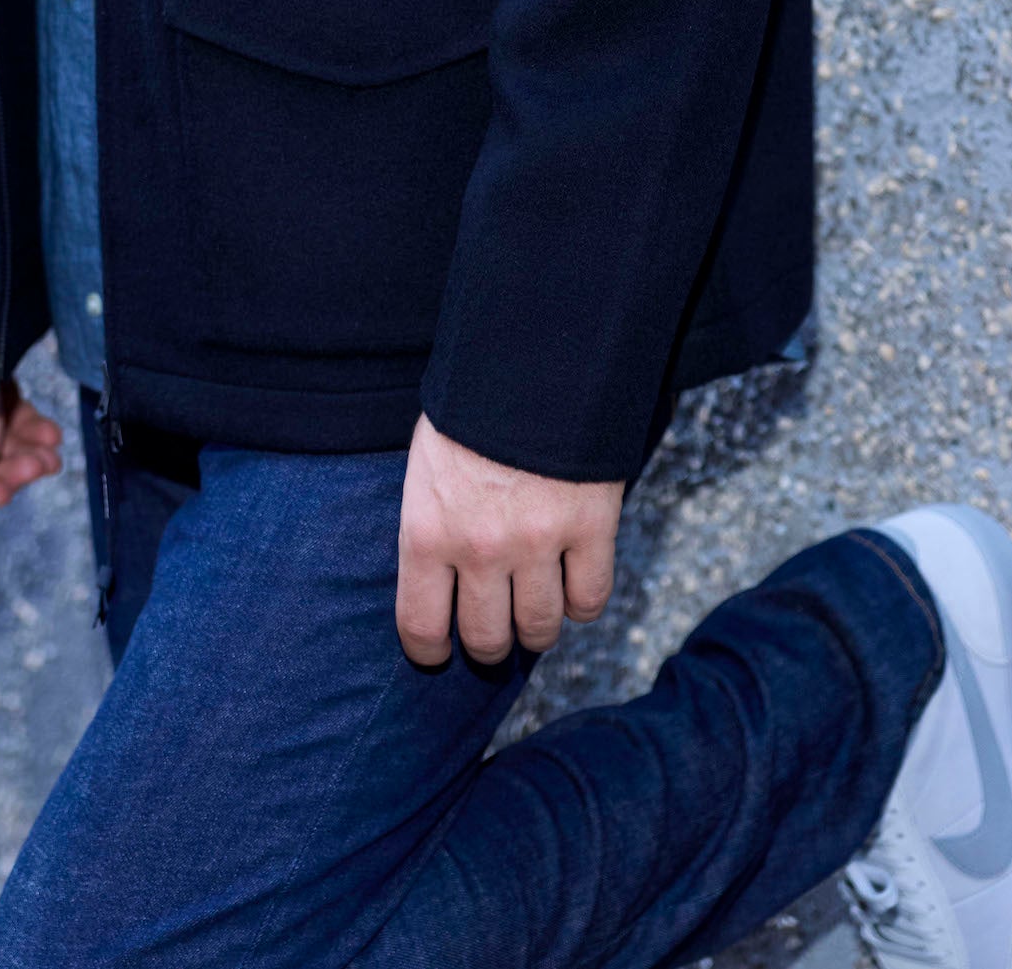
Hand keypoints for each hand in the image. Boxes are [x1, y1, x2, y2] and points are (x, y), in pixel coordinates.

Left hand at [395, 413, 622, 667]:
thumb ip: (432, 524)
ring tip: (535, 609)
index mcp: (427, 531)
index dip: (430, 651)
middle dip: (490, 642)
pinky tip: (573, 583)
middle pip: (487, 639)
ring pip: (541, 629)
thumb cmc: (469, 408)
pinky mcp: (591, 531)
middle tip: (495, 629)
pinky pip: (591, 601)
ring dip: (537, 628)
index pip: (420, 626)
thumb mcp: (426, 465)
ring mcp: (539, 544)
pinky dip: (583, 602)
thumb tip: (440, 577)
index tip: (439, 653)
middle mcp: (480, 549)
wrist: (530, 359)